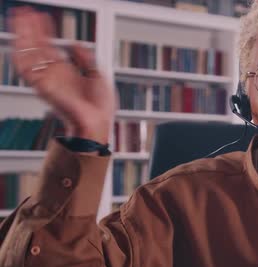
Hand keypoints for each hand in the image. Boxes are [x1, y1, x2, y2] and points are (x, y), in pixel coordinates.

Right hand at [8, 6, 116, 144]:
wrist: (99, 123)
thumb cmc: (99, 108)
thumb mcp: (97, 75)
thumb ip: (85, 58)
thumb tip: (75, 44)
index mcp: (66, 72)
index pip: (50, 47)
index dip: (45, 31)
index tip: (41, 16)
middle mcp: (54, 74)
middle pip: (37, 47)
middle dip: (31, 29)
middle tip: (25, 12)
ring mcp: (47, 80)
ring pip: (29, 53)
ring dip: (24, 36)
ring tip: (20, 18)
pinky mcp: (44, 87)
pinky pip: (26, 70)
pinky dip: (21, 56)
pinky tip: (18, 42)